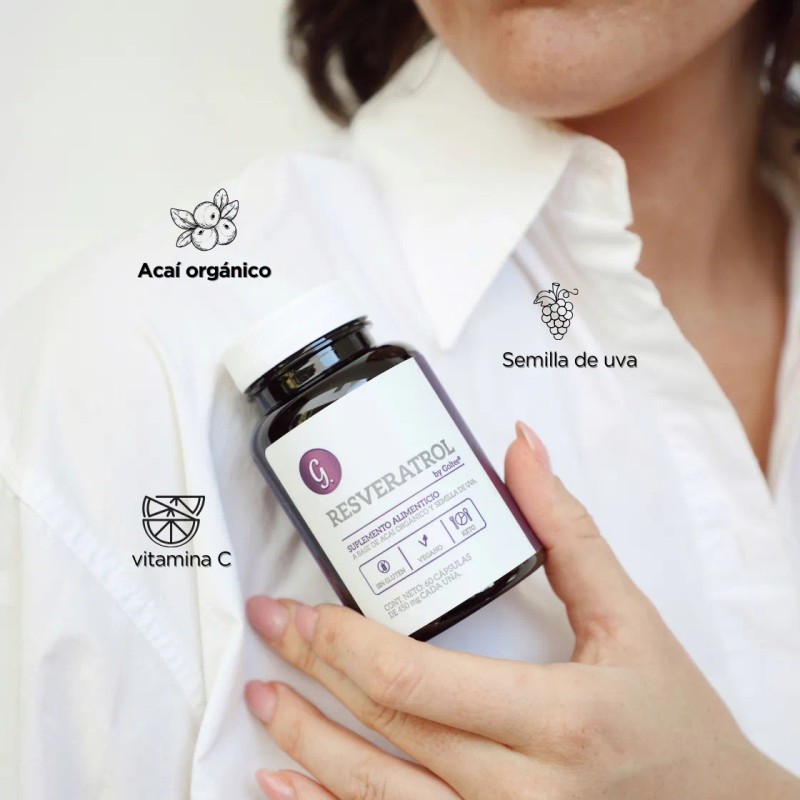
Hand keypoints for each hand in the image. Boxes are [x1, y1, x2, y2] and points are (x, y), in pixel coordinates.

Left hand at [244, 421, 797, 799]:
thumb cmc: (673, 718)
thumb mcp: (629, 617)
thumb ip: (568, 532)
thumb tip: (520, 449)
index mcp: (559, 721)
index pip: (414, 680)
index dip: (340, 640)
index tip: (295, 608)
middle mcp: (524, 796)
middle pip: (385, 727)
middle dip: (312, 673)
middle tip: (270, 629)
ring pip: (374, 797)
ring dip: (305, 745)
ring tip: (265, 699)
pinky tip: (284, 785)